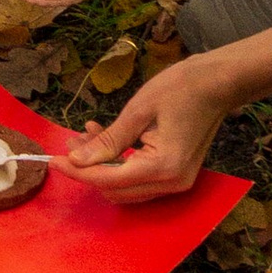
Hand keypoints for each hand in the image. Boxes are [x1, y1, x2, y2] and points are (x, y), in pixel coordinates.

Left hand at [58, 30, 271, 203]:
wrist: (219, 82)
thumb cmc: (181, 88)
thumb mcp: (138, 111)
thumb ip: (108, 141)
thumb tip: (77, 161)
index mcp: (163, 167)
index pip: (108, 180)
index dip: (77, 171)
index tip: (52, 158)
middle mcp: (172, 184)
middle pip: (115, 190)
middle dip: (88, 168)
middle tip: (70, 141)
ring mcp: (177, 183)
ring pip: (125, 187)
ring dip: (102, 166)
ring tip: (86, 135)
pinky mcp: (177, 175)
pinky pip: (139, 178)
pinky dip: (119, 164)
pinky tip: (105, 138)